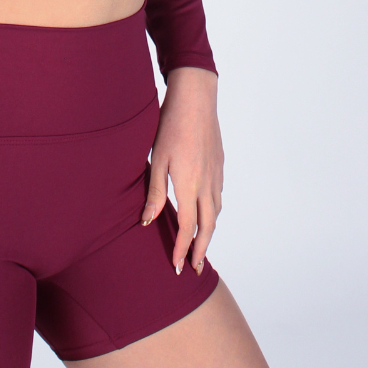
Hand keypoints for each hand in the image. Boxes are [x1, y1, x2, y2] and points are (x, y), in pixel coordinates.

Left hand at [141, 66, 223, 273]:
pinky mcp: (219, 164)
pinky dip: (213, 213)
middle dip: (202, 250)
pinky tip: (206, 212)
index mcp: (190, 185)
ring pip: (216, 212)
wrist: (196, 99)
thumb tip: (148, 221)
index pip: (189, 227)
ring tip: (200, 245)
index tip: (178, 267)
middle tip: (196, 268)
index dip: (183, 249)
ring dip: (209, 232)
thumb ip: (155, 192)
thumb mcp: (157, 159)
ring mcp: (216, 174)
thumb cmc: (170, 125)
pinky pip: (218, 197)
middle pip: (208, 226)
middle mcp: (207, 184)